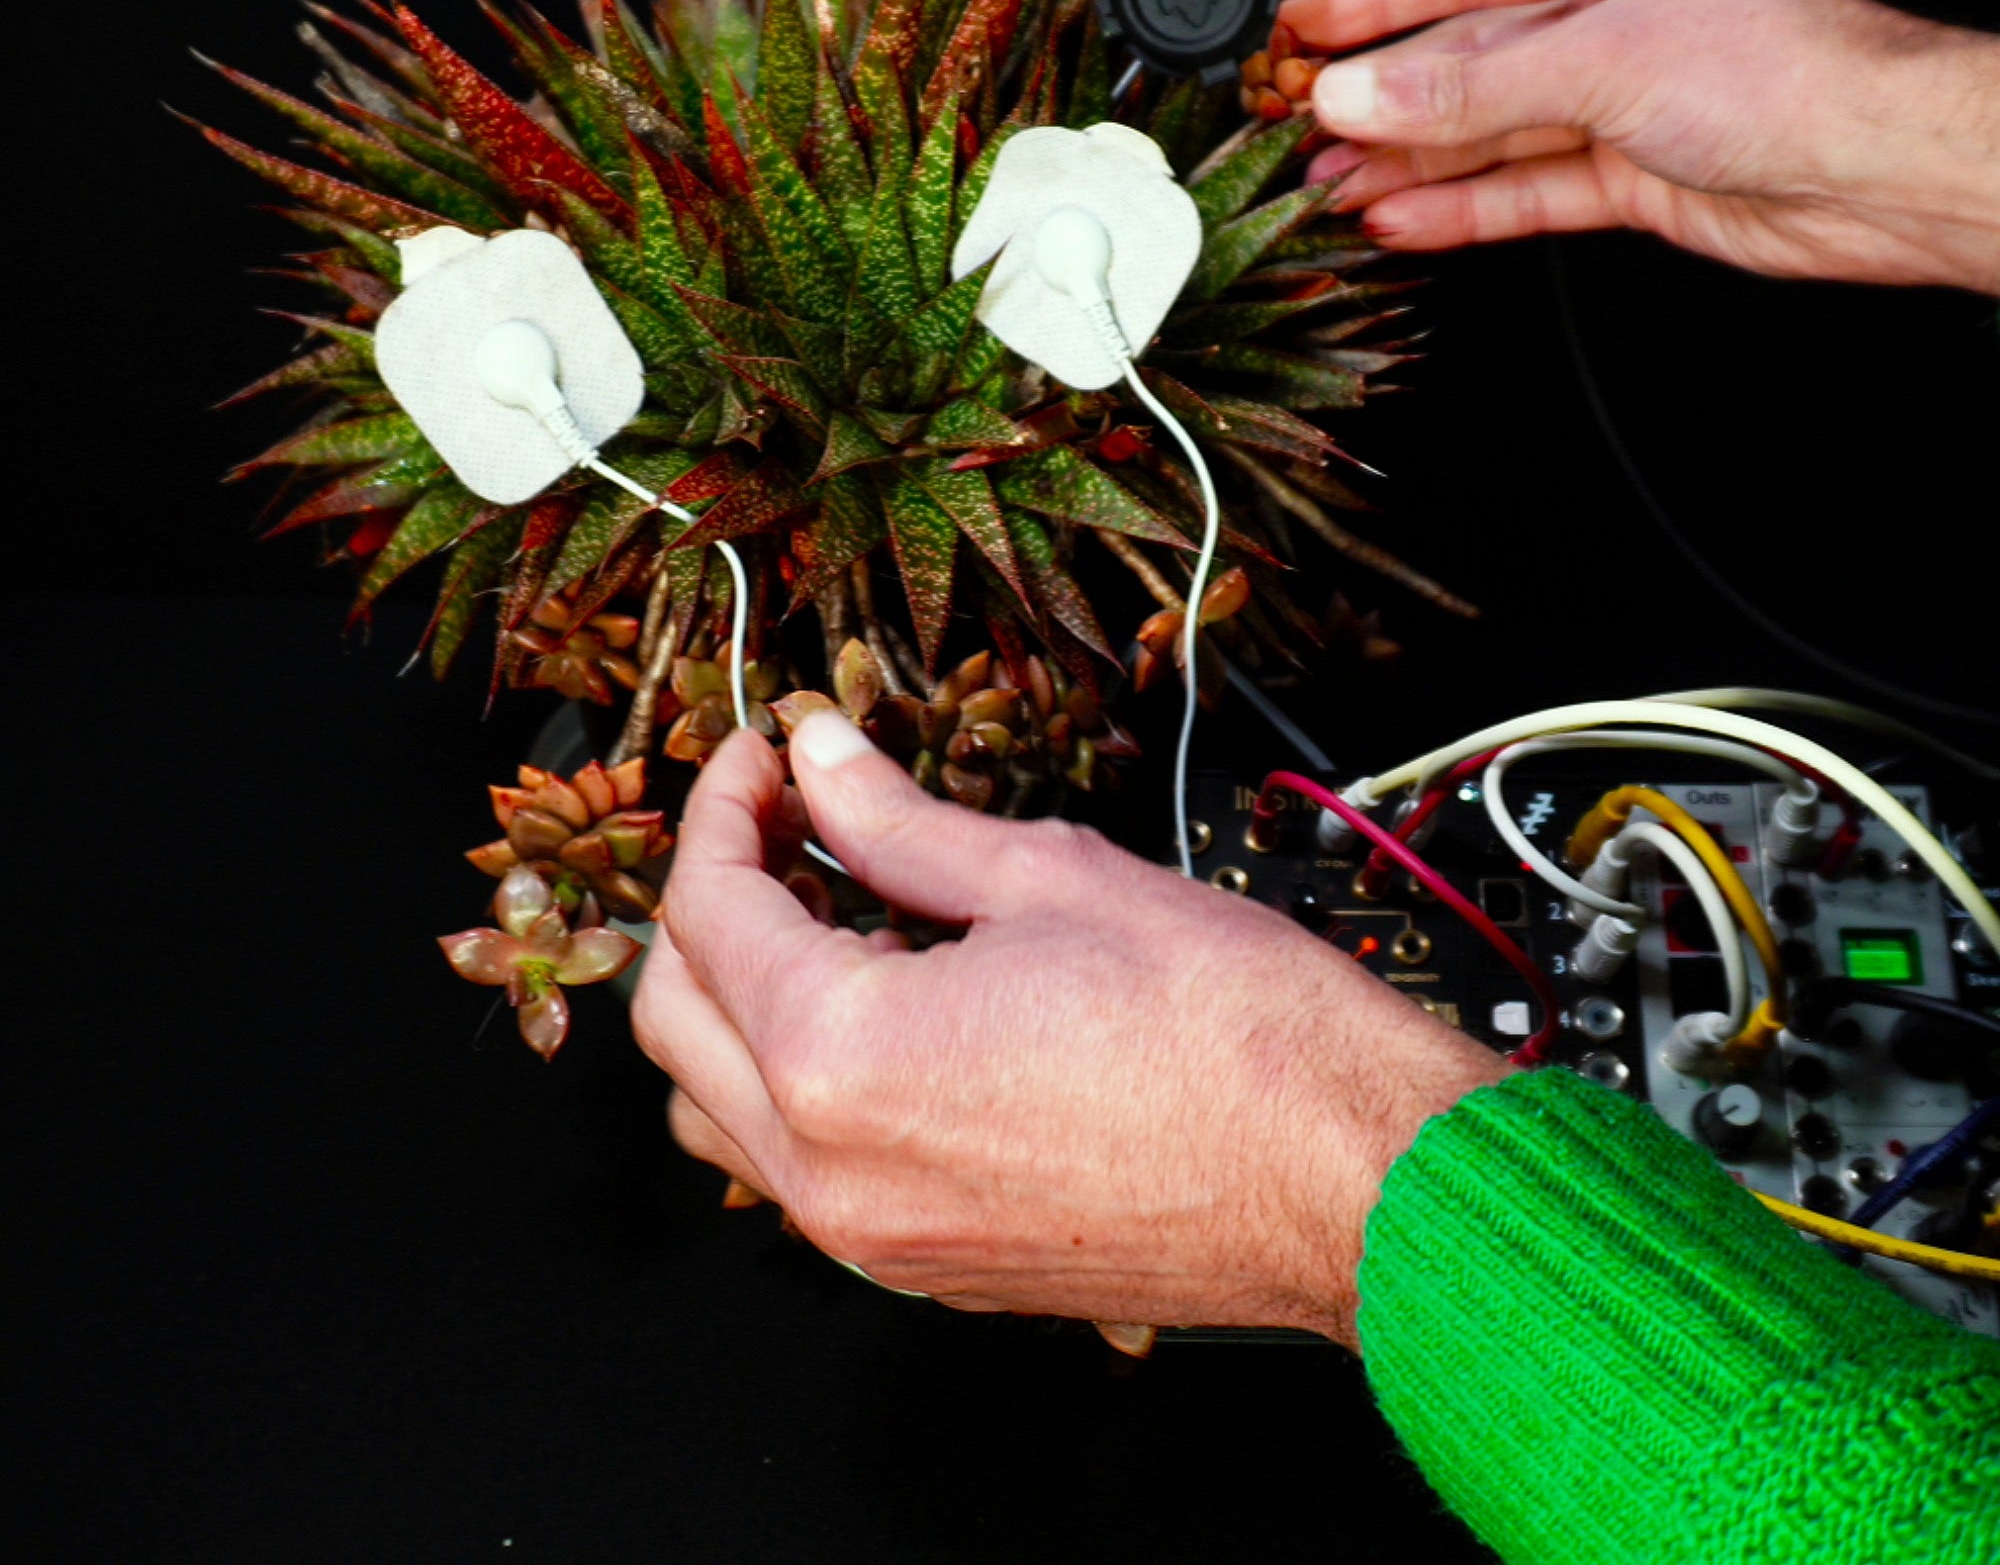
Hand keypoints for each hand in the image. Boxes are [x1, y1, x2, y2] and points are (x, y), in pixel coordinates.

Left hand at [632, 715, 1505, 1347]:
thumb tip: (827, 764)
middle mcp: (829, 1171)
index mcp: (839, 1059)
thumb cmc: (1231, 1038)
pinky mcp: (926, 1267)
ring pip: (716, 1111)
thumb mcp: (1048, 877)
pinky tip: (882, 1008)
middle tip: (781, 822)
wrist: (1350, 1180)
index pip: (707, 911)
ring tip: (824, 915)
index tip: (766, 759)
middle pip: (676, 1018)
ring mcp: (872, 1238)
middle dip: (708, 898)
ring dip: (736, 1001)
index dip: (724, 808)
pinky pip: (795, 1174)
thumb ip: (899, 822)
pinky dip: (794, 1081)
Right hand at [1282, 0, 1999, 292]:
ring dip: (1405, 163)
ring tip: (1328, 183)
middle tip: (1299, 123)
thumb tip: (1359, 98)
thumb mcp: (1603, 61)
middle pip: (1468, 58)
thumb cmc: (1790, 76)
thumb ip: (1467, 90)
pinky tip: (1398, 217)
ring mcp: (1619, 98)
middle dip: (1381, 99)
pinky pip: (1519, 189)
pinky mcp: (1626, 174)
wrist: (1875, 174)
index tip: (1301, 24)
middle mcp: (1617, 15)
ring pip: (1485, 133)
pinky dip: (1457, 207)